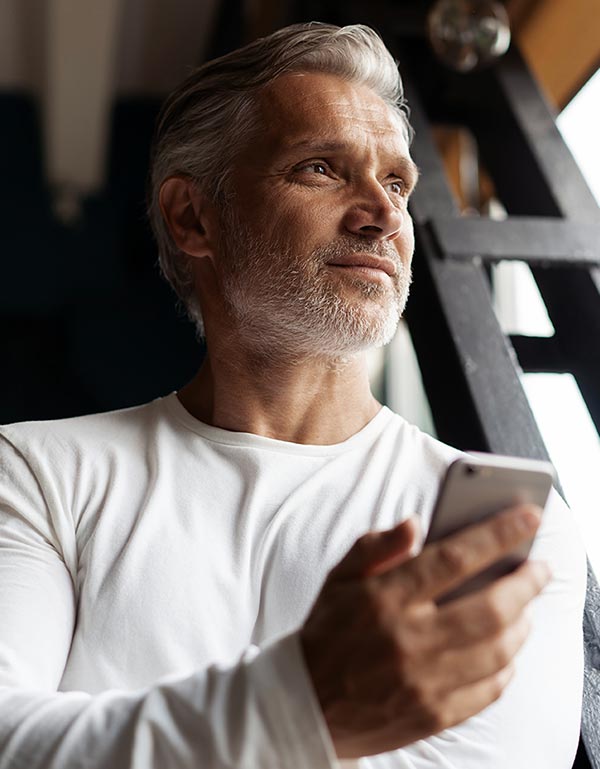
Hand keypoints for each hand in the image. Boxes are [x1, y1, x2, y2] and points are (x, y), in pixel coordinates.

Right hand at [299, 505, 550, 758]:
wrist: (305, 702)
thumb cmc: (327, 631)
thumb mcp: (339, 578)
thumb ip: (376, 546)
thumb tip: (415, 524)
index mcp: (385, 598)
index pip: (454, 558)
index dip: (498, 534)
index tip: (529, 516)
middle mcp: (408, 639)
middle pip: (490, 608)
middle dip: (526, 582)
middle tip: (540, 567)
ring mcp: (423, 682)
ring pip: (498, 651)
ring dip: (523, 623)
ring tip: (525, 606)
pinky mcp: (432, 715)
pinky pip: (488, 691)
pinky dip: (507, 666)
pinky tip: (506, 649)